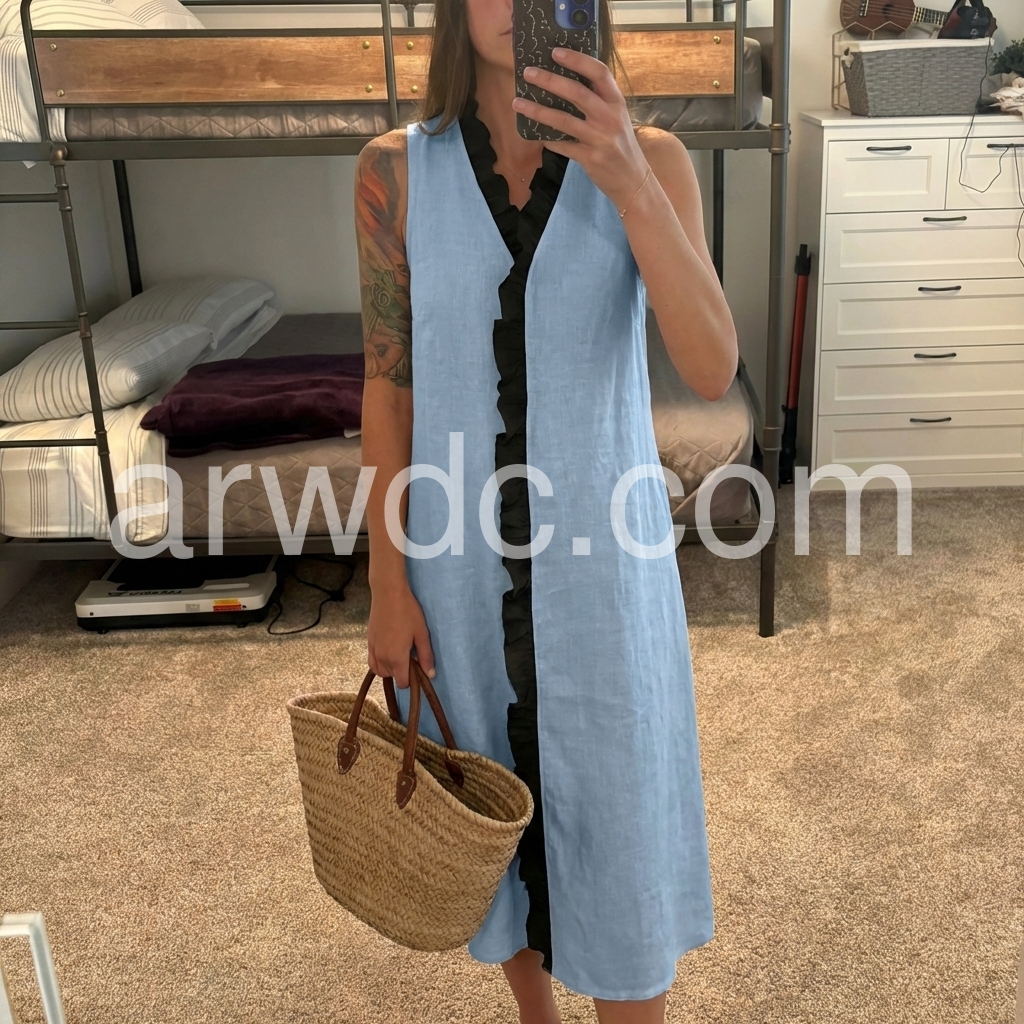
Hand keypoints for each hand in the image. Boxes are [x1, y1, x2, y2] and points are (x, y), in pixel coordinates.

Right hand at [366, 581, 435, 688]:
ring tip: (400, 654)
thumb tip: (430, 675)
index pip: (402, 682)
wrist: (388, 594)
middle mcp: (382, 657)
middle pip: (392, 677)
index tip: (417, 669)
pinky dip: (380, 662)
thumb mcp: (421, 634)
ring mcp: (373, 650)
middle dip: (402, 672)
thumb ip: (425, 656)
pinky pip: (372, 662)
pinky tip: (388, 651)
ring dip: (390, 669)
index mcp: (397, 657)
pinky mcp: (368, 642)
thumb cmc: (408, 612)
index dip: (411, 680)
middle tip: (411, 656)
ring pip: (381, 671)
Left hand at [512, 47, 649, 214]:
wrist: (632, 180)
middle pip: (577, 92)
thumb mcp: (617, 118)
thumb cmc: (621, 145)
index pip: (599, 73)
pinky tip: (536, 134)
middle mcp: (609, 117)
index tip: (556, 52)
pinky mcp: (590, 158)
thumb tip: (566, 84)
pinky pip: (562, 146)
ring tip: (518, 103)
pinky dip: (547, 140)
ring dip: (538, 110)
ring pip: (563, 120)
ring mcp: (599, 138)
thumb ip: (599, 101)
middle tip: (528, 73)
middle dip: (550, 80)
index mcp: (616, 102)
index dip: (577, 60)